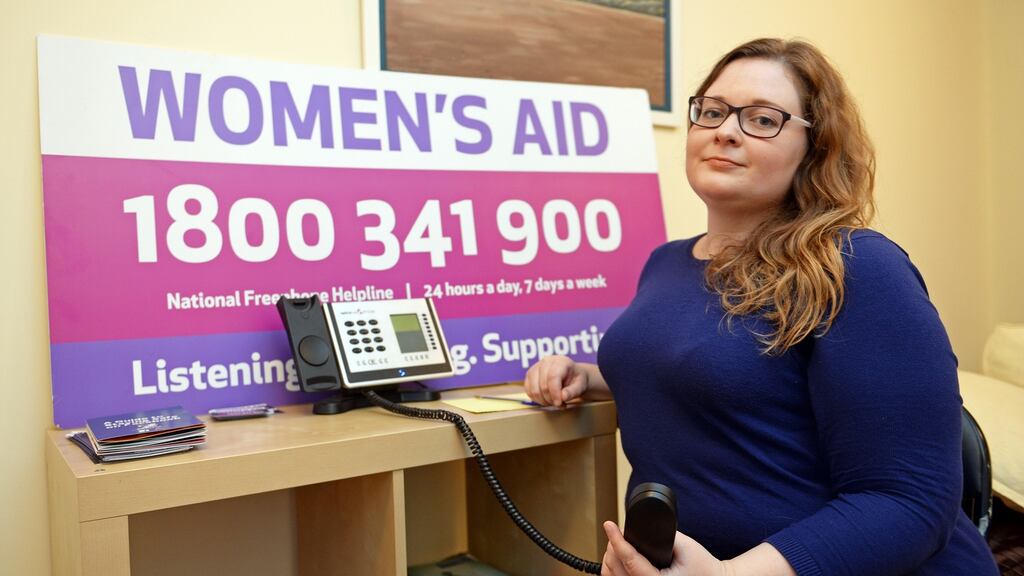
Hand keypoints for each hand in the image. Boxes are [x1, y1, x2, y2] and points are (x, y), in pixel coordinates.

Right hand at [524, 355, 588, 406]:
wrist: (572, 376)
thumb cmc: (577, 380)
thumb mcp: (581, 385)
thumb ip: (573, 391)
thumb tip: (563, 397)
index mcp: (560, 361)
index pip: (553, 377)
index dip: (555, 393)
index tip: (559, 403)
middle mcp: (546, 362)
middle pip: (543, 385)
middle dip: (551, 399)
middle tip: (560, 404)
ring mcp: (535, 368)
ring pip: (534, 390)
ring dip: (544, 401)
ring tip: (554, 402)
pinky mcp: (529, 376)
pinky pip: (529, 391)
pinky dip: (537, 399)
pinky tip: (546, 400)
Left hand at [601, 521, 727, 575]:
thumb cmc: (704, 568)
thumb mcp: (686, 546)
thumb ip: (664, 536)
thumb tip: (641, 527)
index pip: (630, 561)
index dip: (617, 540)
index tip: (609, 525)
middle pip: (617, 570)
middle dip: (612, 547)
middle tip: (614, 532)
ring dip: (610, 561)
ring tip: (614, 545)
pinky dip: (614, 572)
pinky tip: (615, 561)